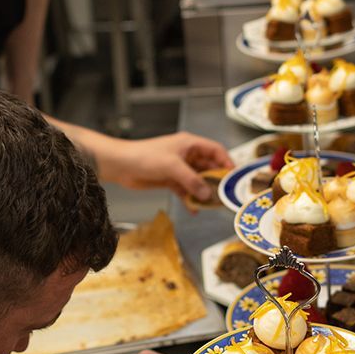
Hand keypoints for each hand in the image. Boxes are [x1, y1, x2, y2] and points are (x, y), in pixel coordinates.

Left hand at [105, 132, 232, 202]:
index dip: (226, 162)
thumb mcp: (172, 167)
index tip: (233, 177)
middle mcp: (186, 155)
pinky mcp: (170, 180)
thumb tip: (206, 194)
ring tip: (210, 205)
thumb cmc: (144, 156)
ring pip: (197, 180)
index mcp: (189, 144)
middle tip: (224, 195)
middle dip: (216, 181)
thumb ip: (191, 180)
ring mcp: (178, 168)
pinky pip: (185, 190)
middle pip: (208, 167)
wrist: (121, 165)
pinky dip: (190, 198)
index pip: (215, 151)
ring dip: (203, 192)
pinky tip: (194, 208)